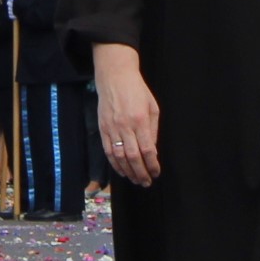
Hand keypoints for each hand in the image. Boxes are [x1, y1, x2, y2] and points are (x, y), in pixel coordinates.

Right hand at [96, 51, 160, 187]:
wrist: (115, 77)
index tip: (156, 172)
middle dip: (141, 172)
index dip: (152, 165)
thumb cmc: (137, 90)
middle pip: (133, 157)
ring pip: (119, 157)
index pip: (147, 149)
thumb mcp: (152, 107)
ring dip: (128, 171)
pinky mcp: (103, 128)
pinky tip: (122, 171)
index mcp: (140, 120)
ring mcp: (112, 128)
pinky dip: (115, 164)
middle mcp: (125, 126)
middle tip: (146, 182)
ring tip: (135, 179)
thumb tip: (152, 151)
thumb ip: (153, 130)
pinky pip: (108, 151)